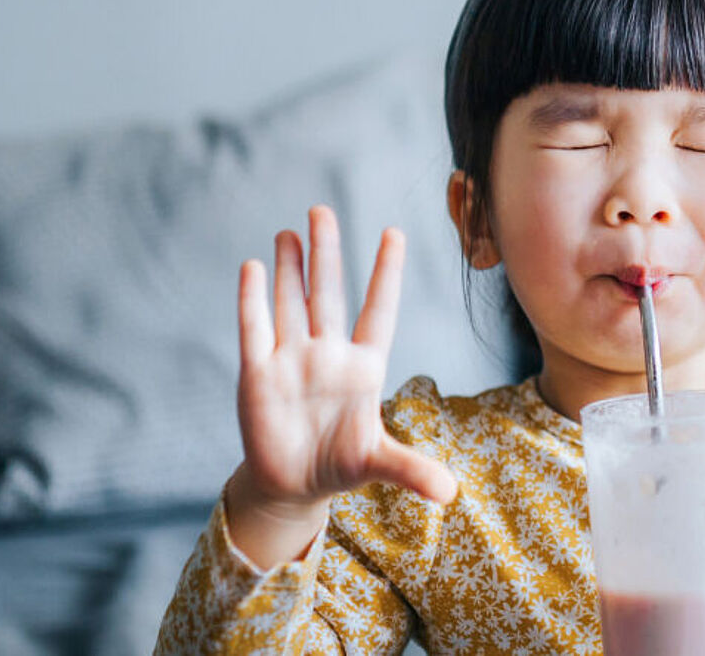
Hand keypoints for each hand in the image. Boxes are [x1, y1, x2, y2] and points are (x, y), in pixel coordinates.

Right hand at [234, 205, 456, 510]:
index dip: (385, 274)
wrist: (293, 483)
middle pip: (328, 294)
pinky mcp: (258, 375)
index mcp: (363, 367)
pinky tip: (253, 267)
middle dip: (327, 253)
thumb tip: (451, 494)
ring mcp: (291, 360)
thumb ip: (413, 471)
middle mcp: (327, 354)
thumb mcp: (380, 465)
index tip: (394, 232)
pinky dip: (253, 300)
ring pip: (291, 302)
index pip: (377, 310)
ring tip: (291, 230)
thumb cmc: (341, 464)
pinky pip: (254, 330)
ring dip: (290, 268)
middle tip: (323, 209)